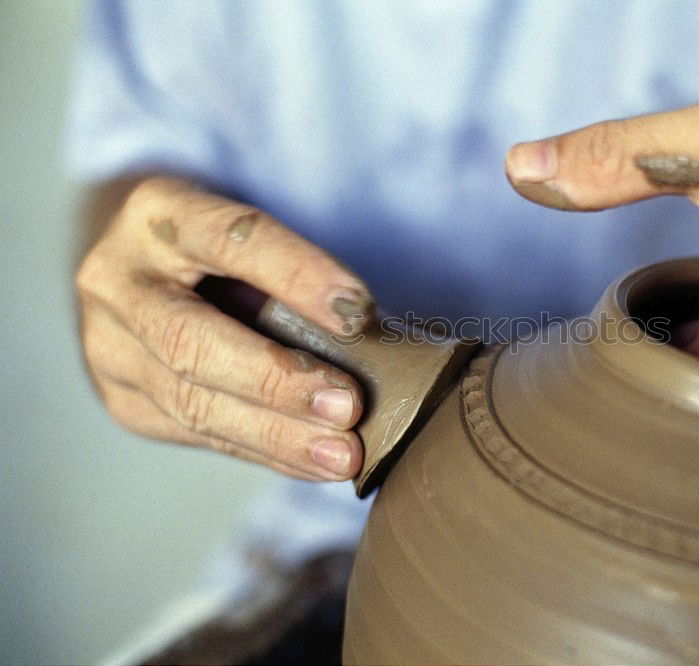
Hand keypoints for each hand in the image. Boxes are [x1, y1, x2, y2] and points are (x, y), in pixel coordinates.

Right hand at [76, 176, 372, 479]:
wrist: (146, 269)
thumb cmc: (225, 247)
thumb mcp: (250, 232)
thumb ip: (296, 271)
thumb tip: (371, 332)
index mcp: (157, 212)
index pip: (229, 239)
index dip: (296, 275)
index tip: (357, 313)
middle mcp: (116, 279)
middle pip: (189, 339)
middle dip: (276, 379)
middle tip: (348, 406)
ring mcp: (107, 346)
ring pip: (190, 401)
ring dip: (276, 434)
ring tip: (342, 454)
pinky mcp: (124, 400)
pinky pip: (199, 434)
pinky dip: (266, 451)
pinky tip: (313, 462)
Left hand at [505, 57, 698, 382]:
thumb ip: (615, 161)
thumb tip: (523, 169)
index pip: (651, 410)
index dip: (602, 383)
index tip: (573, 358)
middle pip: (686, 411)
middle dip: (637, 381)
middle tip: (596, 348)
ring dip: (679, 364)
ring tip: (637, 335)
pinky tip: (697, 312)